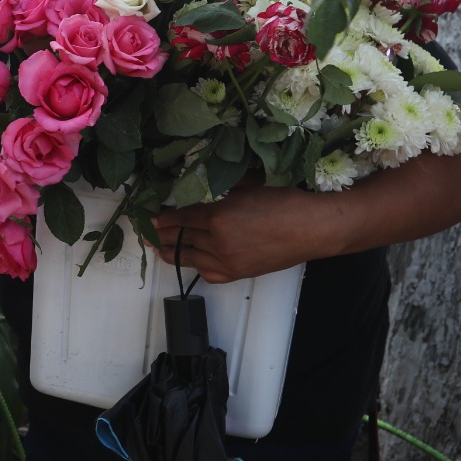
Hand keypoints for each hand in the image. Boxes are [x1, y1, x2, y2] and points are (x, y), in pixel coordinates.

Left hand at [151, 185, 329, 284]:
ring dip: (171, 252)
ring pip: (190, 257)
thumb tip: (202, 186)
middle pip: (181, 237)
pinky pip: (207, 273)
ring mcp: (226, 261)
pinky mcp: (238, 274)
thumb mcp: (247, 186)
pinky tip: (189, 260)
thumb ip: (221, 189)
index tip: (151, 216)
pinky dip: (195, 266)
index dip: (163, 217)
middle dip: (162, 233)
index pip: (181, 217)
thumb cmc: (284, 201)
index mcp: (217, 216)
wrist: (312, 229)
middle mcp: (217, 241)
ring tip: (157, 248)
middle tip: (147, 231)